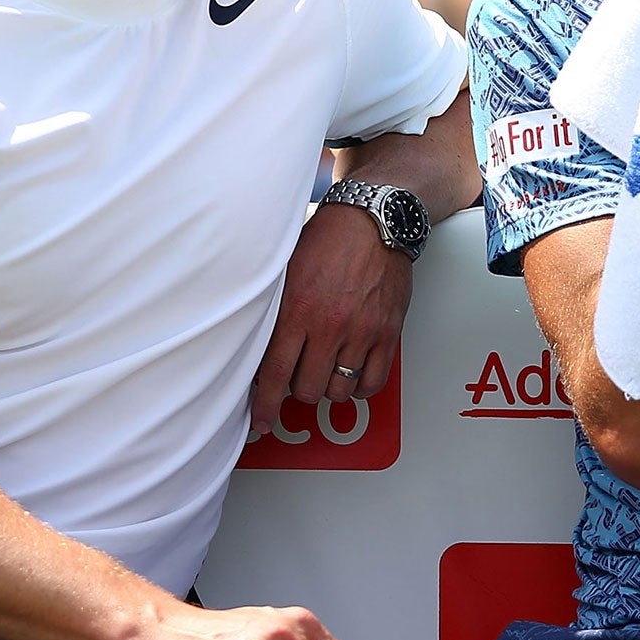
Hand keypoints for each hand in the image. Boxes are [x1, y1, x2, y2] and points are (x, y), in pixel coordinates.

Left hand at [250, 200, 411, 431]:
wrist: (375, 218)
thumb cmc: (328, 238)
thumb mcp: (286, 268)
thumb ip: (272, 308)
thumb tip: (251, 344)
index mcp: (297, 309)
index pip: (274, 373)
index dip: (264, 405)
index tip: (261, 421)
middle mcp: (330, 325)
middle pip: (307, 389)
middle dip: (298, 390)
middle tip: (296, 377)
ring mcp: (362, 332)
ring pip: (339, 389)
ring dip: (328, 387)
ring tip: (324, 371)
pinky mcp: (388, 333)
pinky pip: (373, 381)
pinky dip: (360, 387)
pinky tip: (352, 374)